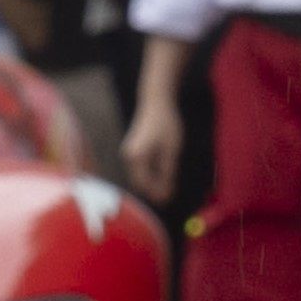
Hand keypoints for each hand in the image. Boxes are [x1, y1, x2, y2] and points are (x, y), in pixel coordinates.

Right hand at [124, 89, 181, 206]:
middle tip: (170, 197)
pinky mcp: (133, 149)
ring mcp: (129, 153)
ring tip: (169, 186)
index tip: (169, 199)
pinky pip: (141, 168)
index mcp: (136, 157)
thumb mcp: (172, 150)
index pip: (144, 184)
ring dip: (153, 183)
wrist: (156, 101)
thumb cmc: (166, 124)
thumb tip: (167, 192)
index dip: (157, 194)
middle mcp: (129, 156)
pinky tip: (164, 174)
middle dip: (154, 191)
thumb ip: (168, 172)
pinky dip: (151, 174)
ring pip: (140, 176)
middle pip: (140, 182)